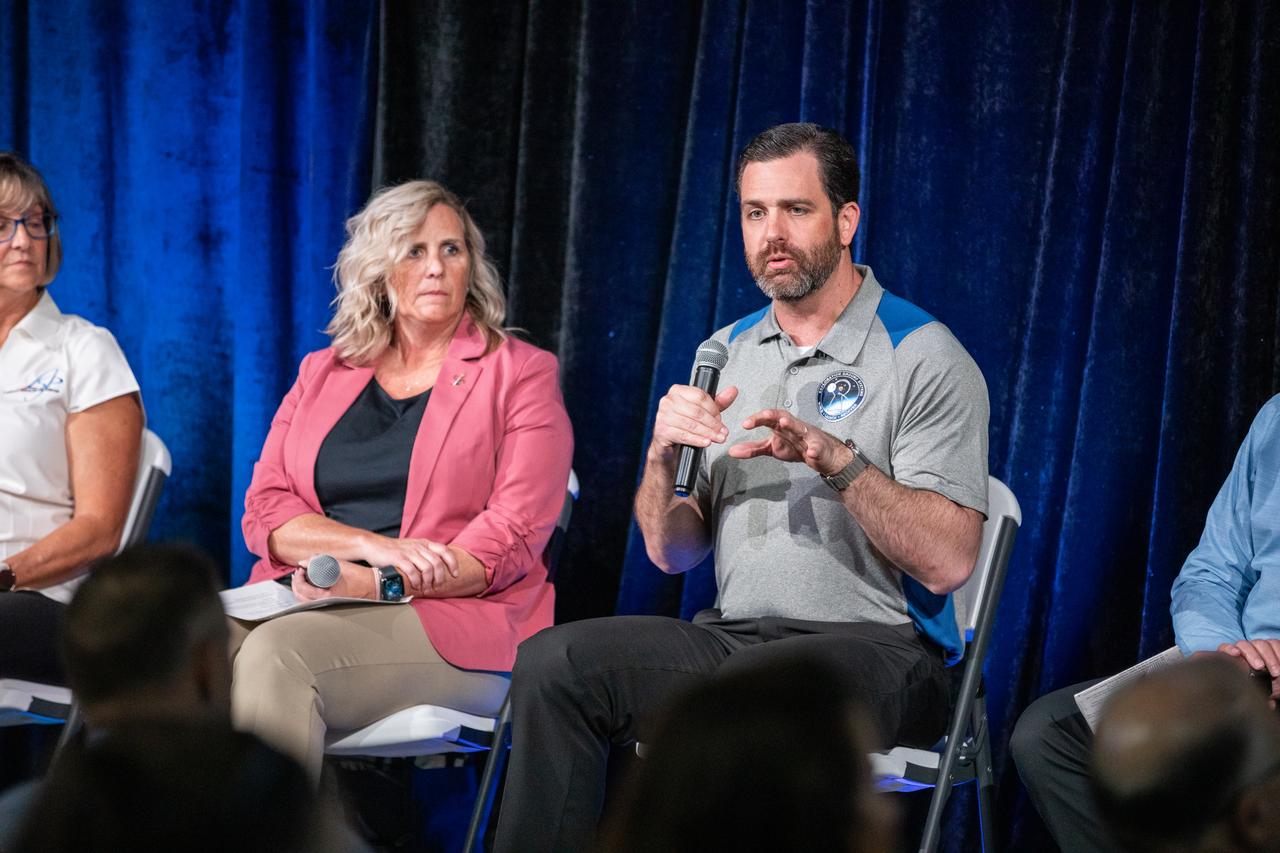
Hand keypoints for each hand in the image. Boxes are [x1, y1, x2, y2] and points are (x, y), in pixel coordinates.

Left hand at [290, 562, 368, 601]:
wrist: (374, 586)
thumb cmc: (360, 577)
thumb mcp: (340, 565)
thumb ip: (321, 561)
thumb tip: (304, 562)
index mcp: (328, 596)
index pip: (303, 590)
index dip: (298, 579)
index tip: (301, 570)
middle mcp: (327, 604)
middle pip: (301, 598)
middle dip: (296, 585)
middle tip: (299, 574)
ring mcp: (329, 605)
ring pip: (305, 602)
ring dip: (301, 591)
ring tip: (303, 579)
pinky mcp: (331, 604)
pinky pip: (313, 603)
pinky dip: (307, 595)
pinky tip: (310, 586)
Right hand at [363, 536, 458, 594]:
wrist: (374, 545)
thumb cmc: (395, 550)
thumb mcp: (413, 547)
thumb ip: (425, 554)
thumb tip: (439, 569)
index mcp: (425, 543)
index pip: (445, 551)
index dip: (453, 563)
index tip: (455, 575)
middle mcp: (419, 546)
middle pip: (437, 563)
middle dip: (440, 578)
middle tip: (437, 587)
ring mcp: (409, 552)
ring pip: (427, 568)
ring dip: (428, 581)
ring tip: (426, 589)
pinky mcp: (398, 559)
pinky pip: (412, 572)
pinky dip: (416, 581)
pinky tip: (415, 586)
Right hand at [650, 384, 738, 459]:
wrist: (667, 445)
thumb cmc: (684, 425)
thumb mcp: (702, 412)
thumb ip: (717, 402)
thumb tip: (732, 391)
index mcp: (678, 391)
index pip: (700, 396)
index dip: (714, 409)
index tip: (721, 420)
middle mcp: (668, 401)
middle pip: (697, 411)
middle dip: (713, 424)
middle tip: (723, 432)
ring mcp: (663, 416)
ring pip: (691, 424)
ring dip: (708, 433)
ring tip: (718, 438)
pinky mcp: (662, 431)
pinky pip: (683, 435)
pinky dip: (697, 440)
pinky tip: (706, 442)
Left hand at [727, 409, 853, 476]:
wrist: (823, 456)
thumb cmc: (797, 447)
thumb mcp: (772, 448)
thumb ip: (753, 449)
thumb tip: (732, 450)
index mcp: (782, 426)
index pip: (768, 418)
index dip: (757, 419)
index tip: (745, 424)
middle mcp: (794, 427)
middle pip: (783, 417)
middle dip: (773, 415)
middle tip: (763, 415)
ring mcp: (808, 436)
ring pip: (800, 428)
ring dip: (792, 425)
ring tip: (784, 423)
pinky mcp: (819, 447)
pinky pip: (816, 447)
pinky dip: (814, 449)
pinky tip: (810, 452)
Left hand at [1217, 639, 1279, 706]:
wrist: (1275, 676)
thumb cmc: (1264, 687)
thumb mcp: (1258, 690)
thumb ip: (1258, 693)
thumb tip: (1268, 704)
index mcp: (1235, 660)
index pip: (1225, 649)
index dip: (1228, 649)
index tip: (1235, 654)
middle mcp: (1245, 650)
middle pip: (1244, 645)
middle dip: (1252, 655)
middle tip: (1260, 667)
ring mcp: (1259, 646)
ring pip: (1260, 644)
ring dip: (1269, 658)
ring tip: (1276, 672)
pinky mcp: (1273, 645)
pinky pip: (1274, 644)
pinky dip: (1279, 653)